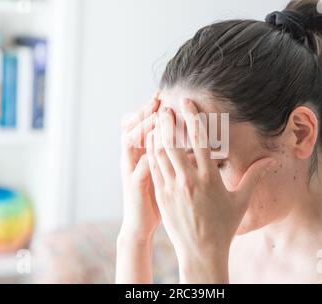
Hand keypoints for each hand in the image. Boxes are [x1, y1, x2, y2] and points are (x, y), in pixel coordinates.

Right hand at [120, 94, 160, 240]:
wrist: (140, 225)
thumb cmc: (155, 198)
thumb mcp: (161, 173)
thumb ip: (171, 158)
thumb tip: (190, 144)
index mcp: (140, 154)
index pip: (143, 126)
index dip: (150, 110)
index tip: (163, 95)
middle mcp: (132, 159)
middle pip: (132, 128)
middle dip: (144, 112)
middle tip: (157, 98)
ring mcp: (130, 171)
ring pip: (131, 144)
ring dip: (142, 128)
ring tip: (155, 115)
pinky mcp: (134, 186)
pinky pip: (138, 168)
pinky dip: (146, 156)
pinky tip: (156, 146)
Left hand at [146, 98, 275, 282]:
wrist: (201, 251)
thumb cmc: (223, 226)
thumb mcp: (241, 201)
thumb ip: (255, 176)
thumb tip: (272, 160)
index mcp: (209, 178)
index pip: (200, 141)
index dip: (193, 118)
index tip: (187, 102)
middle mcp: (188, 180)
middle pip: (174, 143)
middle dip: (167, 122)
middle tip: (165, 107)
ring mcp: (172, 188)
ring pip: (159, 154)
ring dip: (156, 135)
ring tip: (156, 121)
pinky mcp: (161, 195)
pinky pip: (153, 168)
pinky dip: (150, 153)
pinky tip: (150, 142)